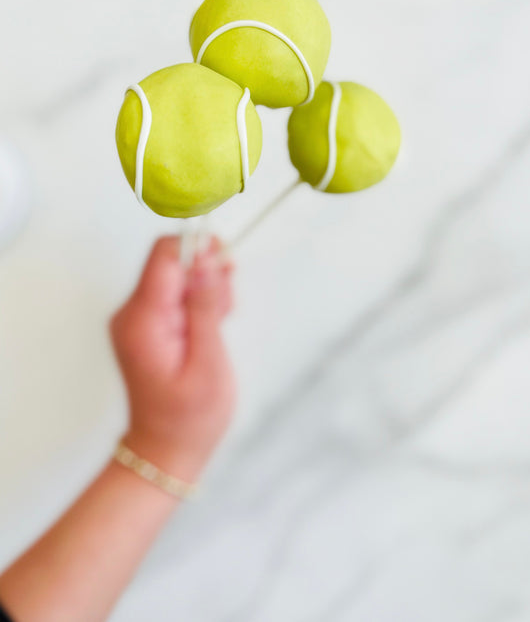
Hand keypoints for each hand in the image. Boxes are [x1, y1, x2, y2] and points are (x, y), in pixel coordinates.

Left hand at [110, 236, 234, 482]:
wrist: (165, 450)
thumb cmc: (190, 418)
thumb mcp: (208, 364)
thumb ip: (205, 308)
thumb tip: (205, 259)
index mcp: (143, 321)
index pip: (164, 255)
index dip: (199, 250)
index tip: (225, 271)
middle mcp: (132, 313)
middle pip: (172, 260)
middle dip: (207, 274)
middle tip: (225, 311)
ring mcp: (137, 317)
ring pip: (178, 275)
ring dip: (206, 290)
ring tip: (216, 328)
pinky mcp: (148, 323)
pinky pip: (175, 293)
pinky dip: (199, 302)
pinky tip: (207, 330)